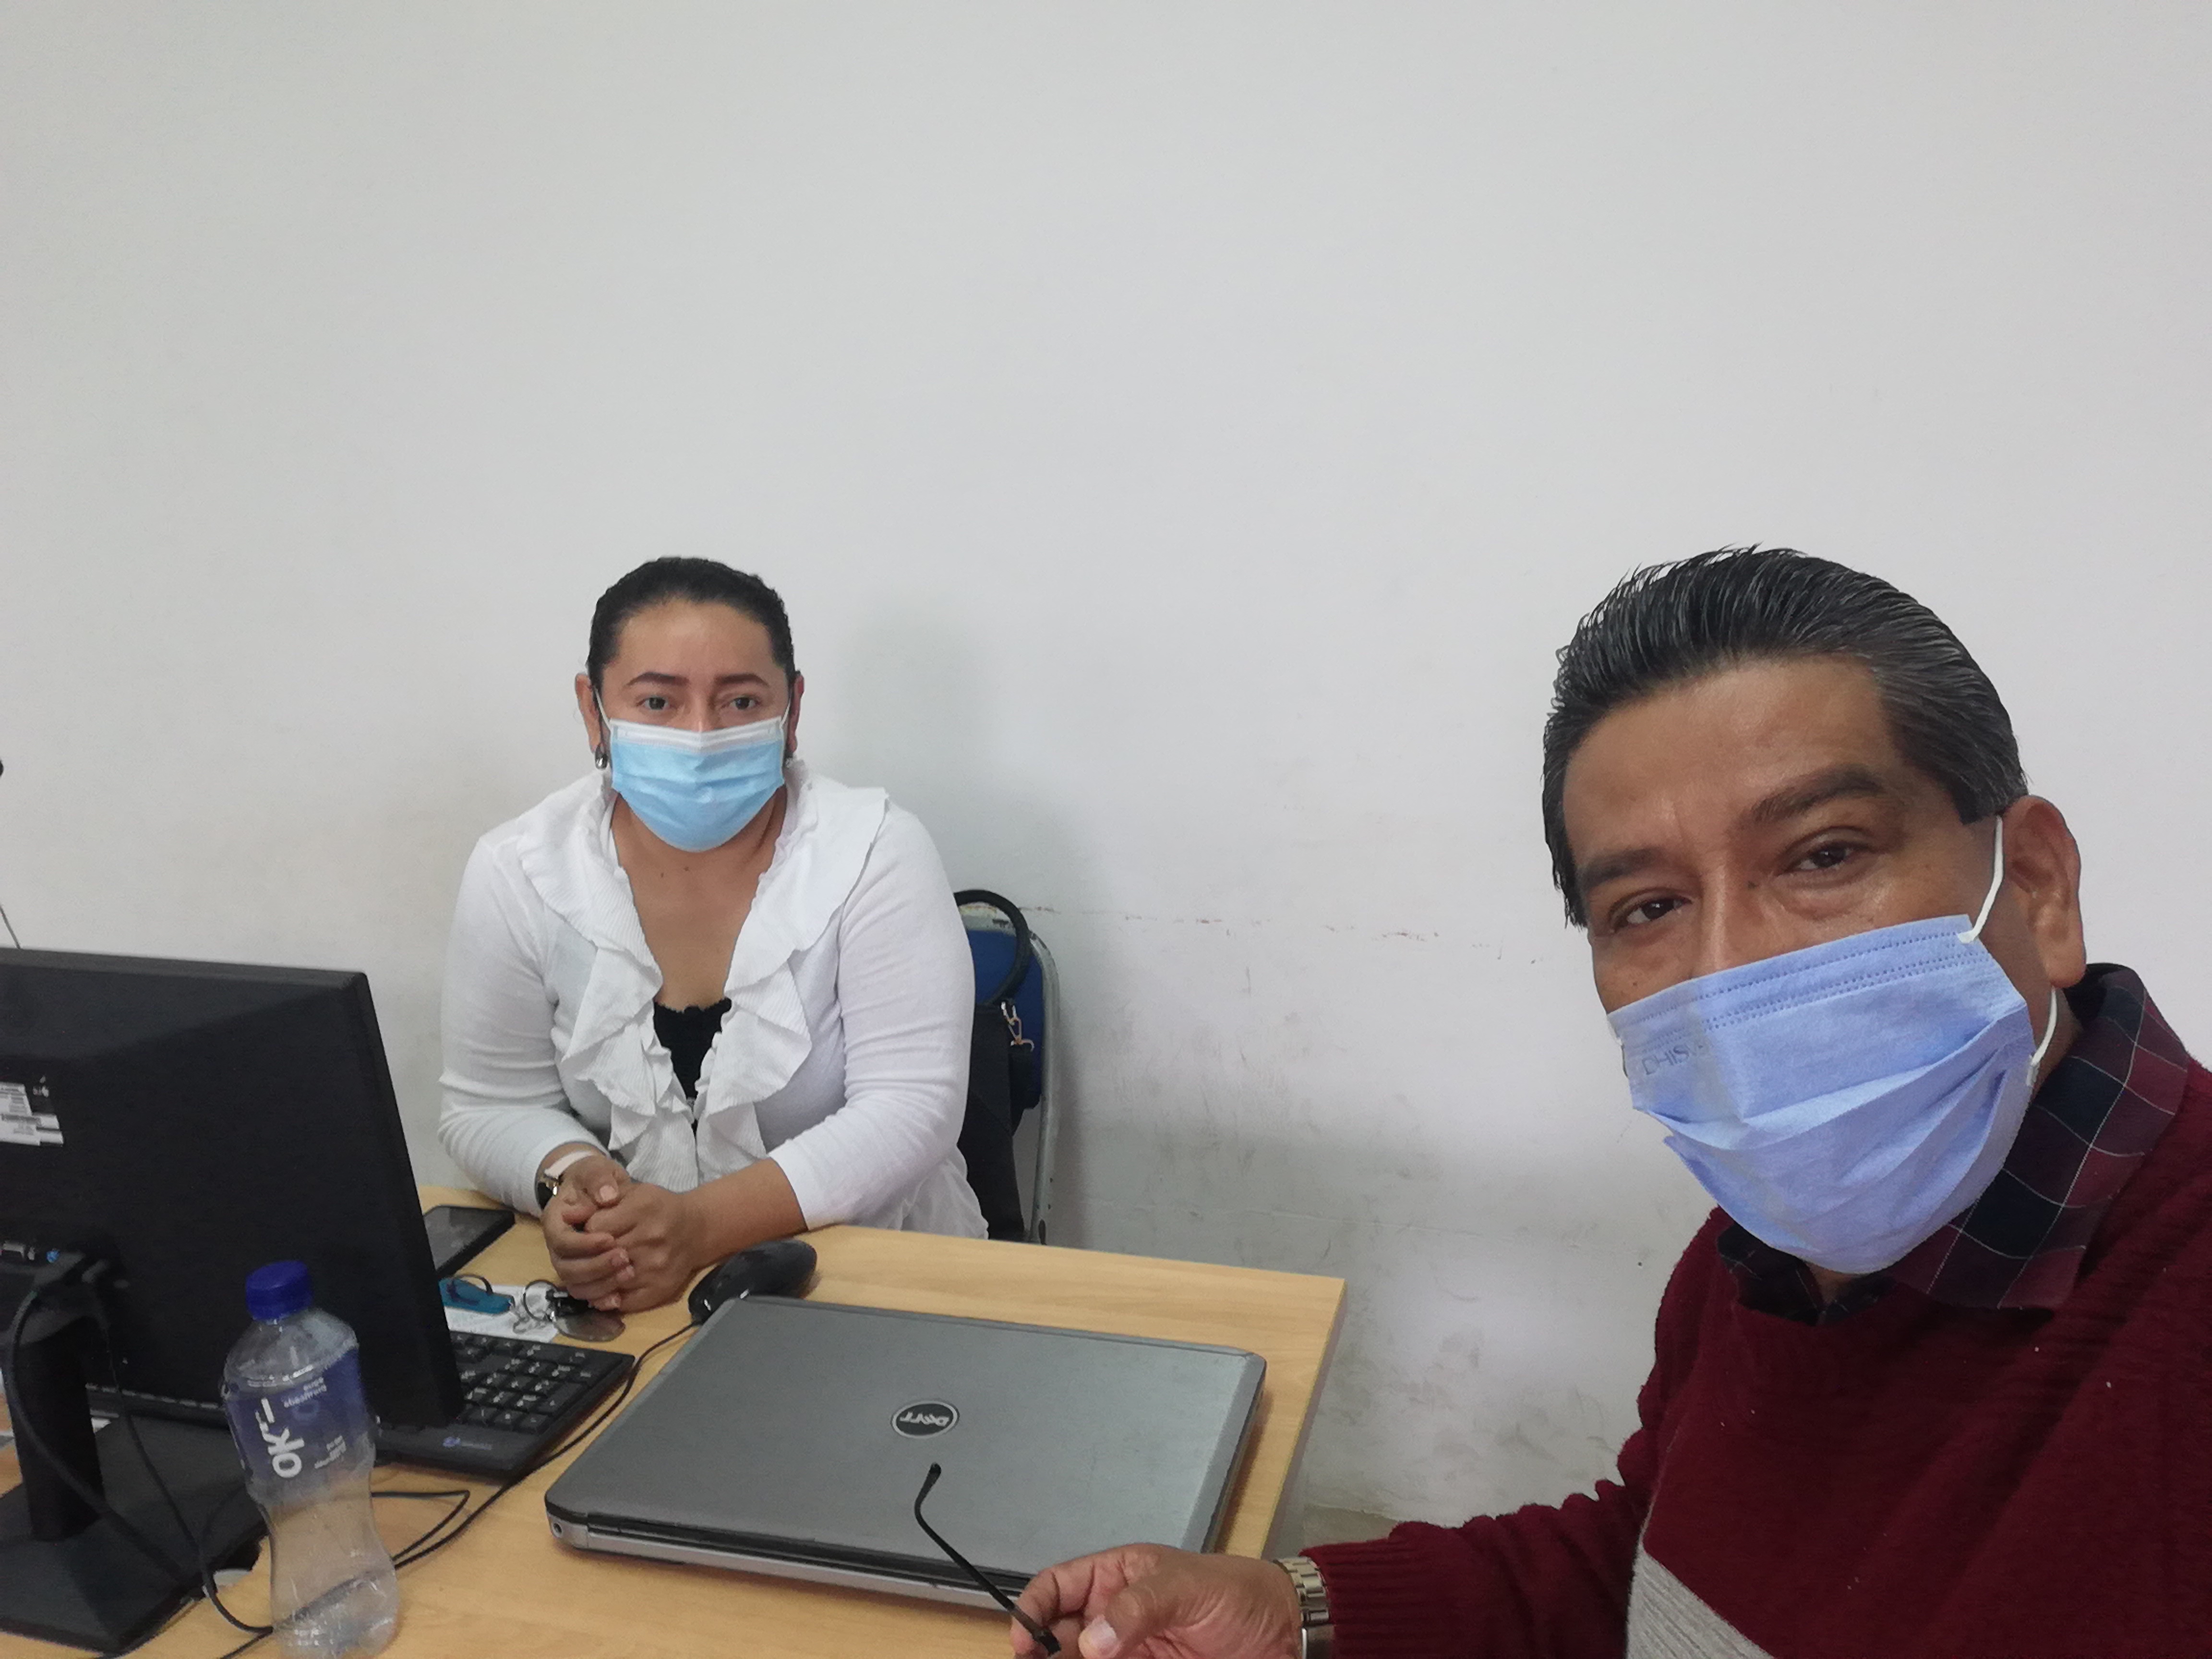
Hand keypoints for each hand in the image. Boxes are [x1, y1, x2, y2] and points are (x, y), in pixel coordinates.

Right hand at [539, 1154, 631, 1309]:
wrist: (598, 1190)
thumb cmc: (595, 1179)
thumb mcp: (595, 1169)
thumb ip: (599, 1179)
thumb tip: (606, 1196)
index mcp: (555, 1220)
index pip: (561, 1240)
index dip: (584, 1244)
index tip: (609, 1238)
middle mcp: (557, 1246)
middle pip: (566, 1268)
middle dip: (595, 1266)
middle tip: (623, 1256)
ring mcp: (569, 1262)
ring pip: (575, 1285)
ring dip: (601, 1283)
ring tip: (628, 1272)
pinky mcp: (584, 1274)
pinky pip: (586, 1294)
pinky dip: (601, 1298)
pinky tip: (620, 1297)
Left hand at [586, 1181, 709, 1311]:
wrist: (696, 1230)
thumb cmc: (658, 1208)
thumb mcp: (632, 1192)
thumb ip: (599, 1199)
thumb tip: (567, 1214)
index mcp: (643, 1209)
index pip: (596, 1228)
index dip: (585, 1232)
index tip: (587, 1232)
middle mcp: (651, 1238)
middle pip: (601, 1256)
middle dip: (587, 1258)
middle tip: (584, 1255)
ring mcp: (656, 1267)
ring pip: (608, 1282)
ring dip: (592, 1281)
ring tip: (588, 1274)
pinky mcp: (659, 1289)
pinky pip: (623, 1302)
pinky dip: (607, 1300)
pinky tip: (603, 1290)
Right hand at [1012, 1546, 1300, 1658]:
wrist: (1284, 1635)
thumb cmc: (1239, 1594)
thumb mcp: (1189, 1586)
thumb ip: (1140, 1606)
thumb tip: (1093, 1640)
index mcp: (1115, 1578)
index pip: (1057, 1587)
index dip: (1033, 1609)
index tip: (1024, 1639)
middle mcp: (1113, 1619)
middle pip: (1059, 1639)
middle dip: (1042, 1655)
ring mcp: (1127, 1654)